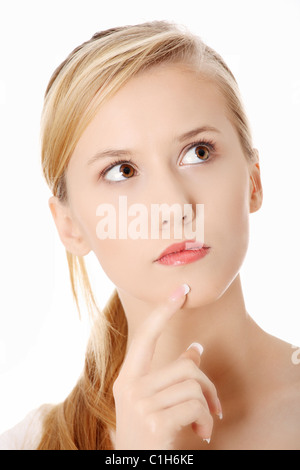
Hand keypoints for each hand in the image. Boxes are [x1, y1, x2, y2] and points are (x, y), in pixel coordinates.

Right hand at [113, 284, 221, 449]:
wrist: (134, 466)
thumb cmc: (146, 433)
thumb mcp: (152, 401)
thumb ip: (169, 375)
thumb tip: (196, 349)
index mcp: (127, 378)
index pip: (146, 336)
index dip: (164, 312)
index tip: (180, 291)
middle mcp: (129, 387)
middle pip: (186, 366)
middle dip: (207, 385)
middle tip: (212, 404)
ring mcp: (141, 405)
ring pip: (194, 385)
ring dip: (208, 406)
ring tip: (203, 421)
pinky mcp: (155, 422)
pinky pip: (196, 406)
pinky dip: (207, 420)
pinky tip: (200, 431)